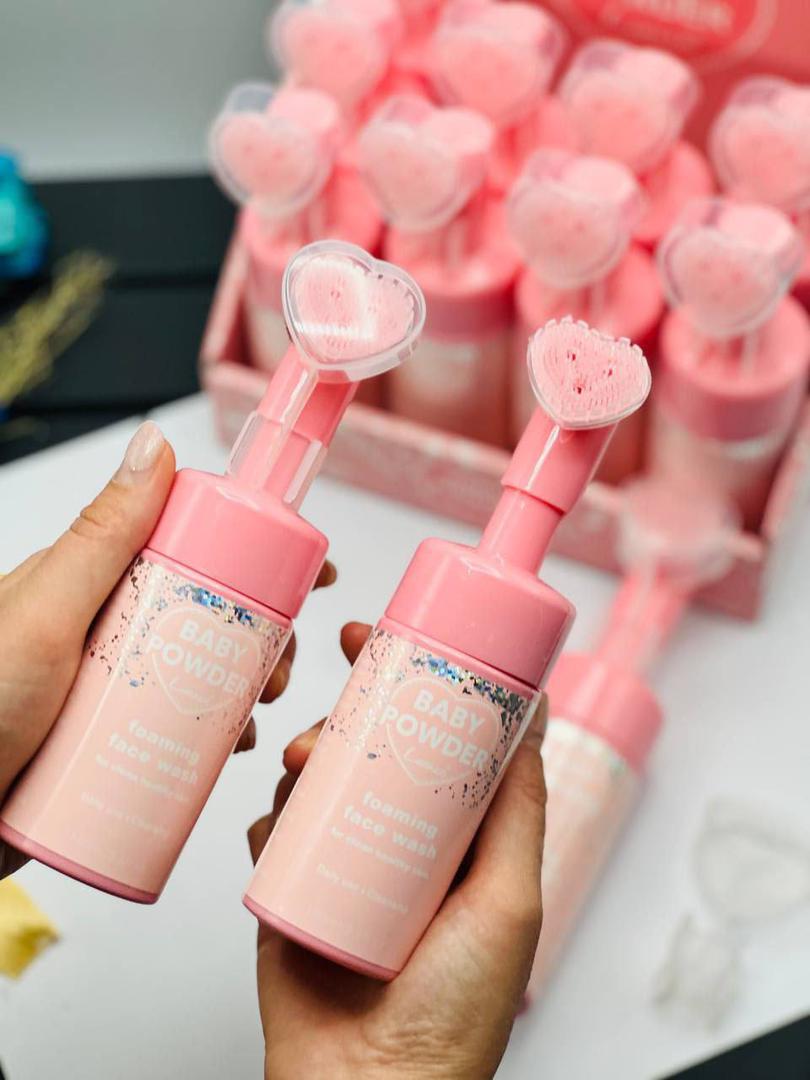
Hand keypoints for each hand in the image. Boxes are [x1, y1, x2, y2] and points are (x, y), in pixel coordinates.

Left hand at [0, 421, 333, 877]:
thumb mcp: (46, 614)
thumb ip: (101, 538)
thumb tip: (156, 444)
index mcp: (91, 582)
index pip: (192, 547)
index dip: (256, 555)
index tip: (309, 577)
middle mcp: (104, 627)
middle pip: (206, 613)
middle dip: (261, 634)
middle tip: (280, 667)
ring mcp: (108, 684)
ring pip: (198, 672)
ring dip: (243, 688)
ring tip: (256, 719)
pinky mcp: (109, 738)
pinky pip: (177, 726)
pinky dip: (213, 734)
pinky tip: (227, 751)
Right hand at [250, 622, 547, 1079]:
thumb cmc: (453, 1016)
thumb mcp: (508, 901)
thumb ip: (517, 813)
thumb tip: (531, 722)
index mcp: (459, 841)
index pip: (446, 743)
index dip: (429, 685)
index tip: (413, 638)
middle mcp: (403, 843)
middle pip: (379, 745)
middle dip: (362, 693)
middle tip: (350, 656)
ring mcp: (345, 863)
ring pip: (323, 777)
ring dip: (312, 748)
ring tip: (305, 758)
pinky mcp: (293, 889)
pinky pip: (276, 832)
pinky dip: (272, 813)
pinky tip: (277, 817)